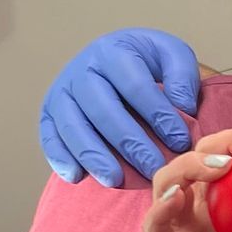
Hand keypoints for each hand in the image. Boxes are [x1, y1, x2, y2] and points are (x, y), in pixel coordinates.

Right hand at [42, 28, 202, 186]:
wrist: (113, 60)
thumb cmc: (147, 64)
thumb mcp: (171, 56)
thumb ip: (182, 75)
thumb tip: (182, 107)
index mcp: (113, 51)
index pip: (135, 86)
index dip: (158, 116)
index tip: (180, 141)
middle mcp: (82, 70)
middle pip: (103, 110)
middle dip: (130, 143)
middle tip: (153, 169)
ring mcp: (62, 92)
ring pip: (73, 126)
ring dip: (93, 155)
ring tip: (115, 180)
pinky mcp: (49, 114)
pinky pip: (50, 137)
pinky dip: (60, 157)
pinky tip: (77, 176)